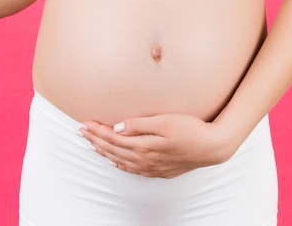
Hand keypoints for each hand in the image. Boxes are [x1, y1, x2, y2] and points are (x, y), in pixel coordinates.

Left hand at [78, 113, 233, 178]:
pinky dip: (119, 164)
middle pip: (113, 150)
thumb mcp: (165, 121)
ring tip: (91, 145)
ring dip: (104, 152)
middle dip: (95, 140)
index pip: (113, 137)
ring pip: (120, 161)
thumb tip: (118, 127)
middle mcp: (144, 159)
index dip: (97, 130)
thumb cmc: (191, 129)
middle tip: (80, 132)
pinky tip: (116, 161)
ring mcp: (151, 167)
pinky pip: (132, 170)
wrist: (212, 147)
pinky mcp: (159, 170)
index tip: (84, 122)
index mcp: (143, 145)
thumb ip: (139, 124)